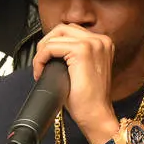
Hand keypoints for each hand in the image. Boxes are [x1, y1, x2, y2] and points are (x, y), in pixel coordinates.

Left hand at [32, 24, 117, 143]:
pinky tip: (41, 72)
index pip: (71, 32)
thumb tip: (50, 49)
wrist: (96, 115)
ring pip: (56, 36)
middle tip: (40, 63)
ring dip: (42, 51)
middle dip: (46, 44)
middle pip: (62, 29)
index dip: (54, 44)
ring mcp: (92, 44)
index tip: (47, 62)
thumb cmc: (88, 99)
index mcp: (102, 43)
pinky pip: (51, 47)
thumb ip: (72, 56)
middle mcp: (101, 40)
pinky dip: (41, 58)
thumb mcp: (82, 71)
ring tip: (40, 68)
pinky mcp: (82, 51)